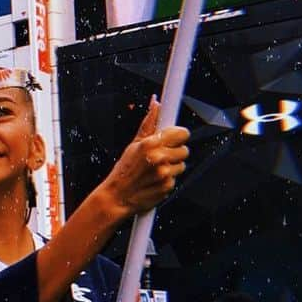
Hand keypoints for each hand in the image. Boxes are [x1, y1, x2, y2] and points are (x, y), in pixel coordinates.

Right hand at [99, 98, 188, 217]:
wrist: (116, 197)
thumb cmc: (124, 171)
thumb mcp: (133, 144)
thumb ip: (149, 124)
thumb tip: (156, 103)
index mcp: (150, 143)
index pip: (181, 133)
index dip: (178, 135)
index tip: (175, 136)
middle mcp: (159, 157)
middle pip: (184, 149)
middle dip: (174, 152)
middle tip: (161, 156)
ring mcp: (165, 173)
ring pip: (182, 165)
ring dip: (172, 166)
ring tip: (156, 170)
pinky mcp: (168, 186)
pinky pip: (176, 178)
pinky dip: (168, 179)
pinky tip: (155, 180)